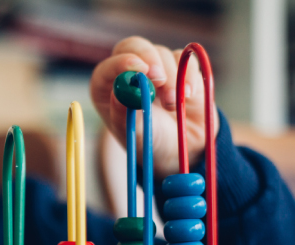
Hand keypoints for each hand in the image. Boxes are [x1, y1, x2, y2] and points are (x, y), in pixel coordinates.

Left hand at [90, 36, 219, 177]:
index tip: (139, 71)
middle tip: (158, 79)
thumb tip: (119, 95)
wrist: (180, 148)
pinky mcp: (179, 66)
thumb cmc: (148, 142)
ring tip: (172, 105)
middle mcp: (128, 71)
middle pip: (134, 46)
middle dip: (148, 59)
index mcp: (107, 88)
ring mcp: (154, 66)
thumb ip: (124, 115)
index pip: (108, 67)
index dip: (122, 63)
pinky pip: (185, 60)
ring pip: (162, 54)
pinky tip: (188, 95)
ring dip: (170, 78)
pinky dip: (188, 75)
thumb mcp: (133, 135)